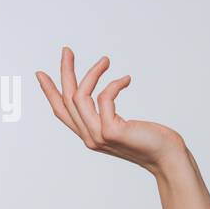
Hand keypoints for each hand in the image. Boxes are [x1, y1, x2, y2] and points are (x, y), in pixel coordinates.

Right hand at [35, 46, 187, 174]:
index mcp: (90, 135)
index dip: (50, 92)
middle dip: (65, 72)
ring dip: (91, 73)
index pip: (62, 112)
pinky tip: (126, 79)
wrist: (168, 157)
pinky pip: (104, 97)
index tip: (41, 73)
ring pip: (80, 97)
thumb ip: (109, 116)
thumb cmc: (151, 140)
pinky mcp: (111, 131)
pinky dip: (114, 84)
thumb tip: (103, 95)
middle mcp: (90, 138)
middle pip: (67, 100)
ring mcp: (98, 136)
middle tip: (67, 50)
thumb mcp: (123, 126)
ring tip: (105, 60)